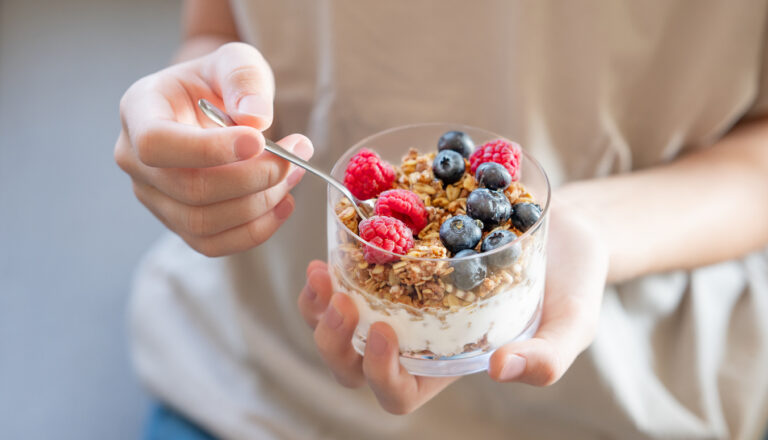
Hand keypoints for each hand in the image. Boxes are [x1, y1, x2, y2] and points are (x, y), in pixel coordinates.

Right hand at [114, 42, 312, 256]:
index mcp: (139, 111)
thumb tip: (256, 119)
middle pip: (189, 190)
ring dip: (259, 204)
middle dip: (253, 178)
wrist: (215, 106)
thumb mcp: (236, 61)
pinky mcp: (179, 223)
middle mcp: (135, 160)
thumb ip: (245, 79)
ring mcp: (154, 197)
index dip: (209, 150)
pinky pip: (213, 244)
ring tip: (293, 173)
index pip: (157, 143)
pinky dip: (255, 231)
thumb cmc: (221, 82)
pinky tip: (283, 204)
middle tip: (294, 156)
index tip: (259, 141)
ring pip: (203, 223)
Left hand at [297, 197, 608, 413]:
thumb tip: (501, 369)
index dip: (379, 374)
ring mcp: (403, 301)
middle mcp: (417, 339)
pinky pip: (351, 276)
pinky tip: (335, 244)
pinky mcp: (397, 263)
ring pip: (341, 323)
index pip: (398, 394)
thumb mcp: (572, 323)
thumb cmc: (573, 284)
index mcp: (449, 365)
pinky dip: (337, 266)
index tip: (382, 330)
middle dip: (333, 339)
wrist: (566, 228)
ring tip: (320, 272)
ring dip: (320, 305)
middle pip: (354, 363)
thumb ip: (546, 356)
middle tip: (336, 297)